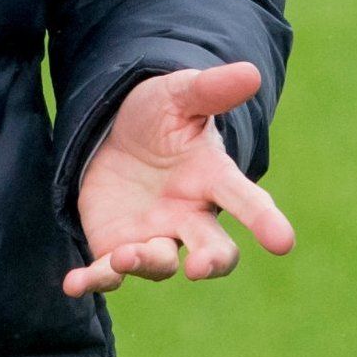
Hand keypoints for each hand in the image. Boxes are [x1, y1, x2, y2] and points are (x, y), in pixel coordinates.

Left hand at [64, 62, 294, 297]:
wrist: (113, 131)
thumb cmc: (158, 113)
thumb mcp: (179, 94)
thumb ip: (211, 89)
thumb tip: (252, 73)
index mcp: (212, 178)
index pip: (244, 199)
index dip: (264, 220)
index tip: (283, 242)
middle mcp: (189, 216)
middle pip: (212, 248)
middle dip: (211, 262)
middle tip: (200, 268)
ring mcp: (154, 236)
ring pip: (159, 263)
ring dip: (145, 263)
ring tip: (125, 256)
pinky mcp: (115, 246)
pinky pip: (107, 271)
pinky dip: (93, 280)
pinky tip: (73, 284)